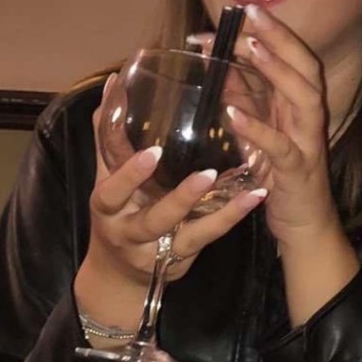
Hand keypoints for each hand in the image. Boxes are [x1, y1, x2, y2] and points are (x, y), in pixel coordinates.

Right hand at [74, 79, 266, 326]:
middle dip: (177, 199)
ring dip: (214, 210)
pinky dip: (232, 216)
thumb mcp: (107, 177)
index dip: (130, 173)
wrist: (119, 275)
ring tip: (237, 185)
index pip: (113, 189)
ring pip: (186, 232)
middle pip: (152, 219)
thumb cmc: (117, 211)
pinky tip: (255, 195)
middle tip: (200, 172)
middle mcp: (130, 231)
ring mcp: (159, 248)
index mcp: (107, 206)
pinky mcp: (183, 256)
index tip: (153, 152)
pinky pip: (209, 236)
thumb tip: (112, 86)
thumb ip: (109, 136)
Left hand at [222, 6, 360, 323]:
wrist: (302, 223)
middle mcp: (307, 116)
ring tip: (248, 47)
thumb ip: (243, 96)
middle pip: (303, 66)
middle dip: (278, 37)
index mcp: (297, 102)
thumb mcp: (257, 127)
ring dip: (275, 69)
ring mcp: (306, 141)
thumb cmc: (277, 172)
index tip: (242, 7)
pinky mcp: (297, 170)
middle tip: (250, 13)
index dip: (270, 30)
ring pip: (302, 96)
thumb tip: (218, 62)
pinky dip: (256, 127)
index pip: (291, 56)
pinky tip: (232, 112)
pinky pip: (280, 145)